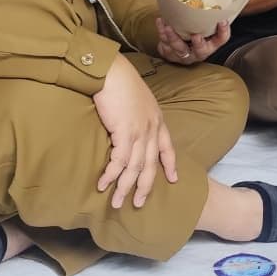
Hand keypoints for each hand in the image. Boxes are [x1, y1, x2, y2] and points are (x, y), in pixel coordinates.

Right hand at [92, 57, 176, 208]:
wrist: (112, 72)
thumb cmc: (120, 82)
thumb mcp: (137, 100)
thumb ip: (138, 115)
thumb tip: (129, 125)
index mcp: (157, 119)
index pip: (168, 147)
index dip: (170, 164)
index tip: (173, 179)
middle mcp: (152, 128)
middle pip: (151, 164)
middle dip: (145, 186)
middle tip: (139, 203)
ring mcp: (140, 131)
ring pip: (135, 167)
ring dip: (125, 187)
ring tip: (117, 203)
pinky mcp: (125, 132)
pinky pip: (119, 161)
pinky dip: (111, 175)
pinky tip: (103, 184)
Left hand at [155, 15, 230, 64]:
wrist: (178, 49)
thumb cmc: (195, 34)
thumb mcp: (205, 29)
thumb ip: (210, 18)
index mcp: (211, 45)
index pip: (221, 39)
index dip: (224, 32)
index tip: (222, 21)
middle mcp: (199, 52)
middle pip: (200, 50)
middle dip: (198, 44)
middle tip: (195, 35)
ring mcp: (184, 55)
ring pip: (179, 49)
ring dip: (173, 38)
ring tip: (168, 27)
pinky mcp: (170, 54)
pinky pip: (164, 45)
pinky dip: (162, 33)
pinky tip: (161, 22)